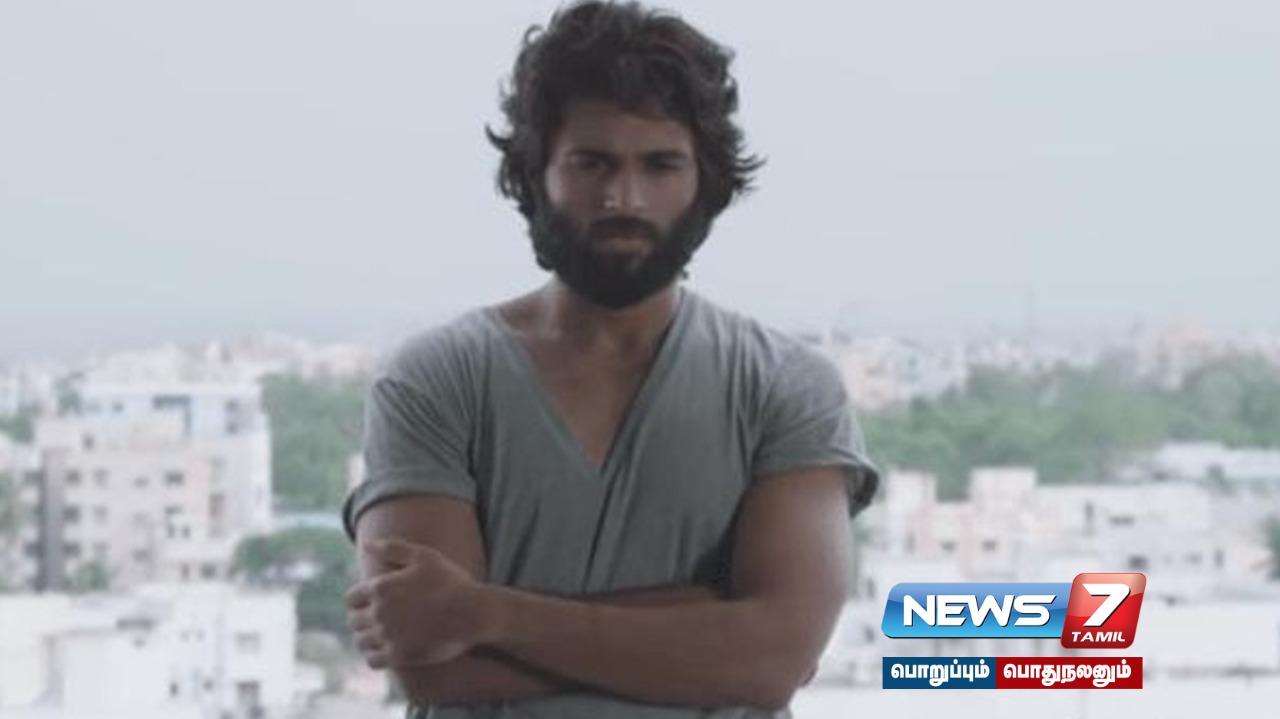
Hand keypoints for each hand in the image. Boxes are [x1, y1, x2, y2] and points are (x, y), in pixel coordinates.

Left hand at [346, 538, 487, 668]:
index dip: (359, 600)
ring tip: (382, 635)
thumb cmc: (450, 581)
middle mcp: (380, 613)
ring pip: (361, 642)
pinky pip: (373, 661)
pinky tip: (388, 650)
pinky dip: (376, 656)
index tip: (371, 601)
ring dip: (367, 638)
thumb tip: (366, 545)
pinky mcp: (400, 656)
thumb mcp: (424, 556)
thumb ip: (392, 548)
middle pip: (354, 621)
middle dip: (363, 618)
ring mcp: (389, 636)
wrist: (473, 612)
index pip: (351, 599)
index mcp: (381, 588)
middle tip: (378, 618)